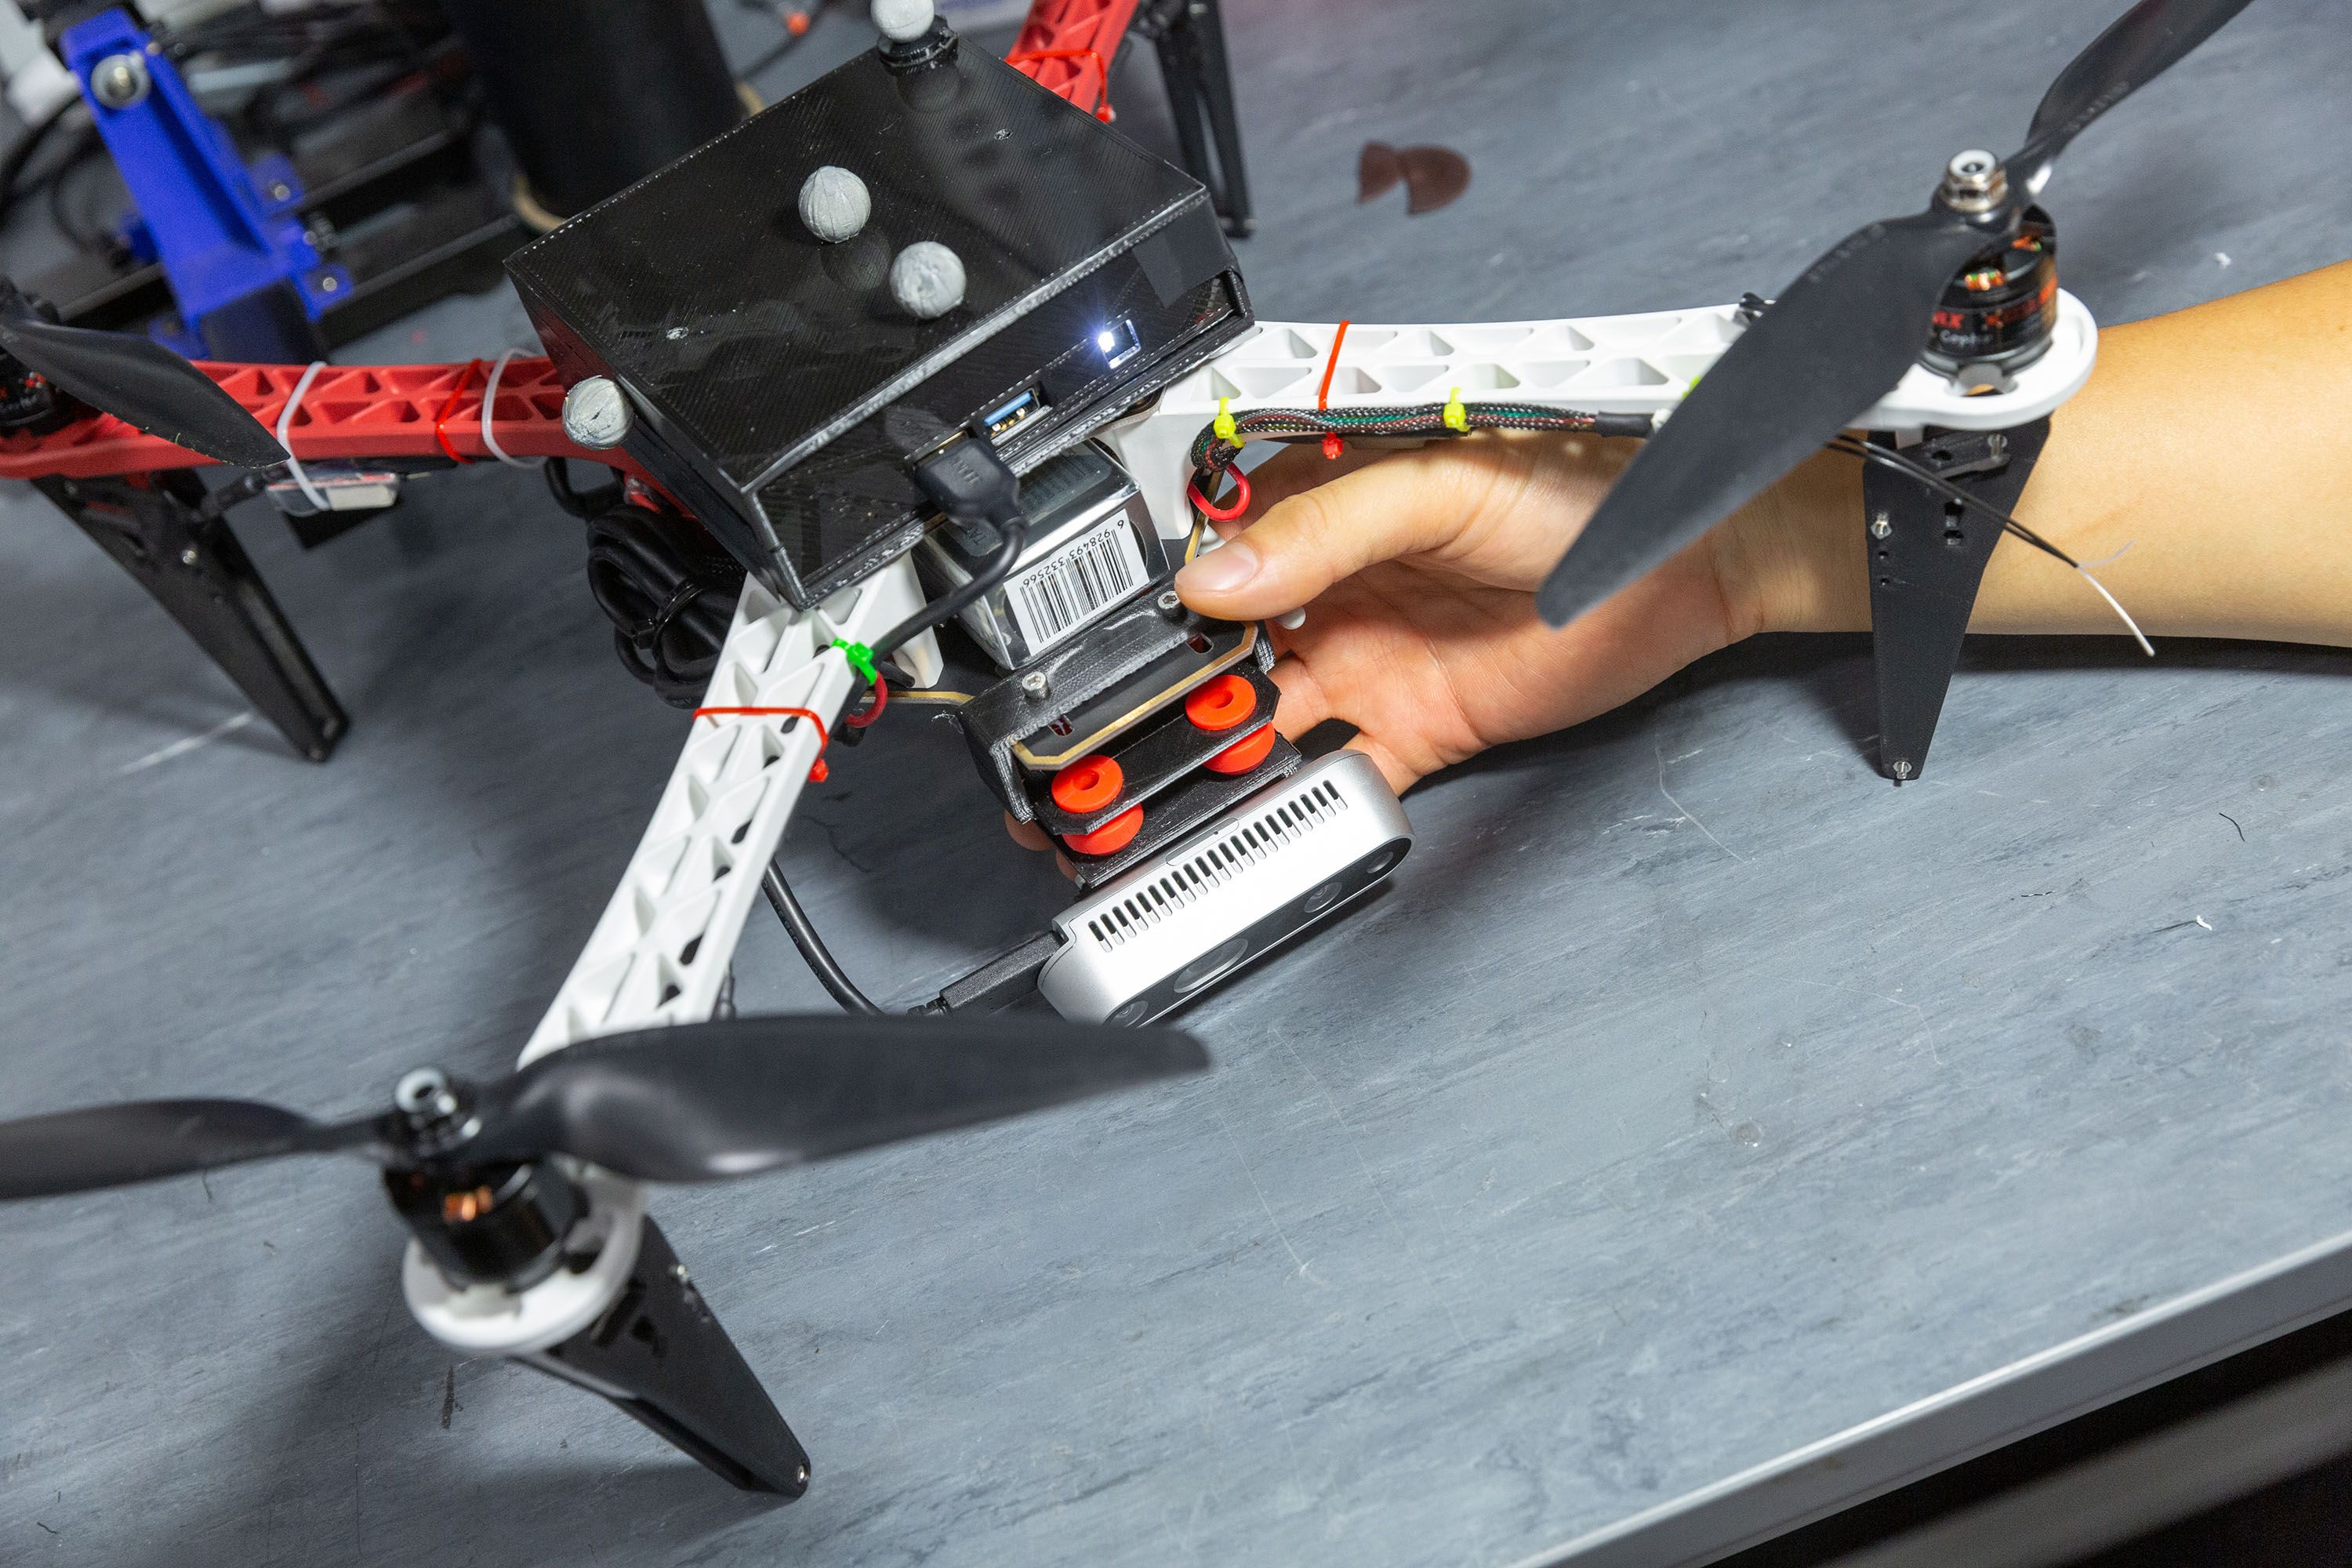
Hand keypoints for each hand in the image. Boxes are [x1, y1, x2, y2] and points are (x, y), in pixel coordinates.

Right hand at [1165, 431, 1858, 790]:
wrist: (1691, 565)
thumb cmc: (1587, 488)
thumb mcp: (1442, 484)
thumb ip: (1328, 529)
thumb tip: (1217, 575)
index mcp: (1321, 506)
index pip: (1208, 548)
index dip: (1152, 591)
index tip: (1101, 635)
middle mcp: (1329, 587)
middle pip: (1216, 646)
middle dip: (1156, 686)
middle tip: (1099, 731)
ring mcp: (1365, 662)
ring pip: (1257, 719)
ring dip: (1205, 753)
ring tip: (1150, 787)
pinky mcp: (1413, 730)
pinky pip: (1336, 776)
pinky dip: (1292, 805)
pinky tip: (1249, 821)